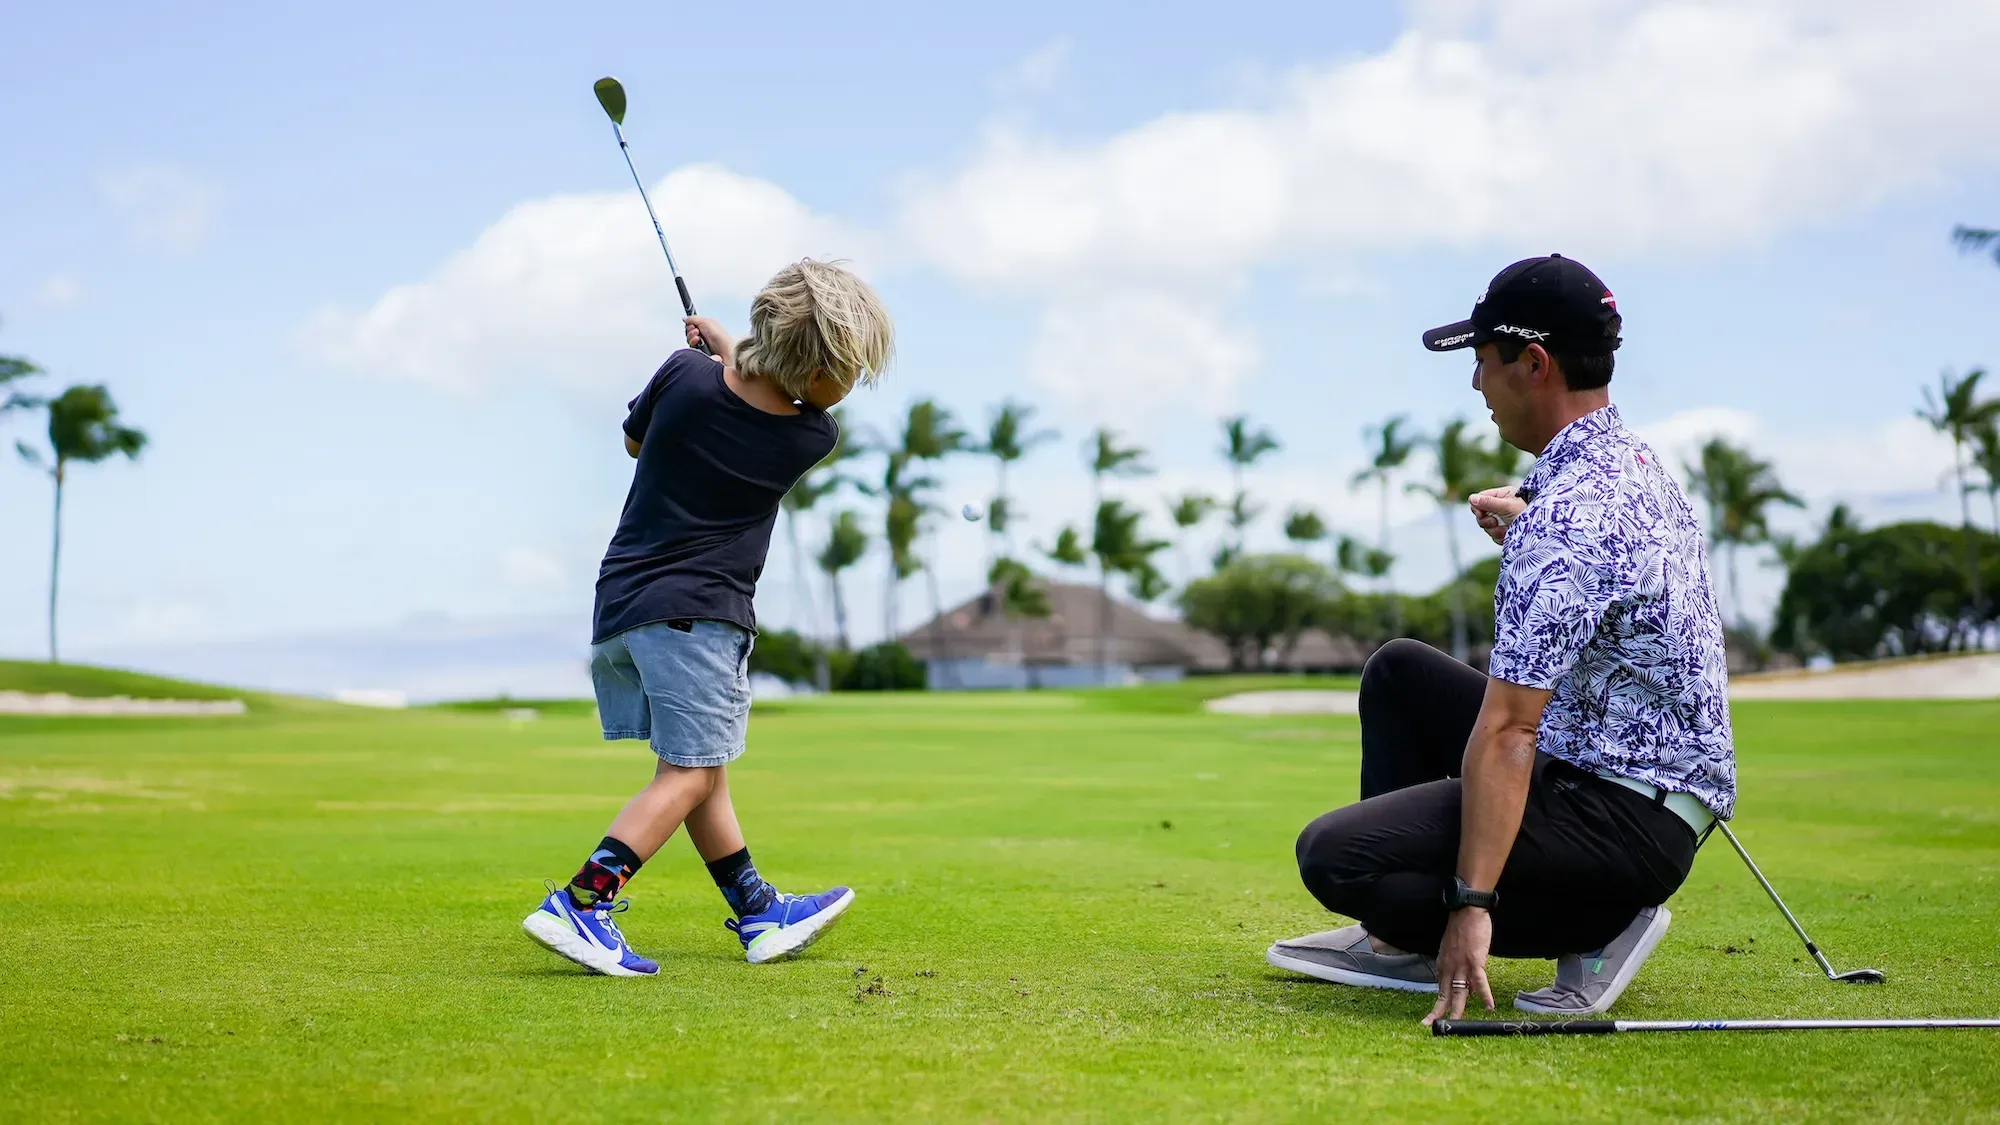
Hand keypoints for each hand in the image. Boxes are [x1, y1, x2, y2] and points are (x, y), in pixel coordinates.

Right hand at [683, 316, 735, 362]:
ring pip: (689, 342)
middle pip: (688, 334)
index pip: (691, 326)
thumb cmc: (720, 336)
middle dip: (690, 332)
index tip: (693, 325)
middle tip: (697, 331)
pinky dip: (693, 345)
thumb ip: (694, 319)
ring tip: (698, 338)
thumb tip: (685, 318)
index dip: (690, 325)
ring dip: (692, 338)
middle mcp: (703, 336)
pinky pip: (691, 350)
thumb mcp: (706, 322)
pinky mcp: (700, 353)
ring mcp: (701, 345)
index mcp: (706, 328)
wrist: (725, 350)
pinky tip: (698, 343)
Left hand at [1424, 907, 1494, 1025]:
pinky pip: (1480, 982)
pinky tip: (1489, 1007)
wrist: (1466, 910)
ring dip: (1458, 1010)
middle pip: (1444, 995)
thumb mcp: (1454, 951)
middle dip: (1439, 1013)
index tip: (1430, 1019)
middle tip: (1431, 1026)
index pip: (1440, 990)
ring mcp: (1461, 966)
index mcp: (1443, 966)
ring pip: (1459, 992)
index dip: (1437, 1006)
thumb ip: (1459, 969)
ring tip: (1456, 1024)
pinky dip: (1485, 995)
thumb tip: (1470, 988)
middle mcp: (1449, 968)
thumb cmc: (1462, 929)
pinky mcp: (1475, 962)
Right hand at [1468, 486, 1525, 545]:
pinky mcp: (1506, 532)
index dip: (1478, 507)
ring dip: (1494, 531)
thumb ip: (1489, 503)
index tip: (1481, 513)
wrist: (1545, 530)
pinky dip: (1500, 537)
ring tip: (1506, 530)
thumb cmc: (1529, 513)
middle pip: (1481, 514)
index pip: (1480, 499)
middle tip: (1494, 522)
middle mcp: (1502, 507)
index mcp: (1503, 495)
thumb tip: (1470, 498)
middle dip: (1486, 521)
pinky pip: (1494, 537)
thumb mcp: (1508, 506)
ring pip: (1487, 527)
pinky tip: (1509, 535)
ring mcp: (1504, 520)